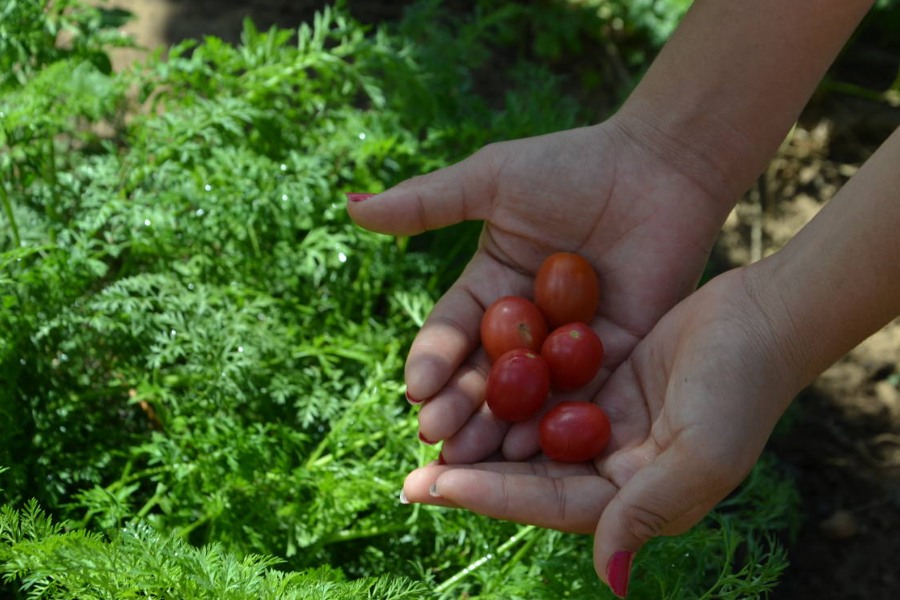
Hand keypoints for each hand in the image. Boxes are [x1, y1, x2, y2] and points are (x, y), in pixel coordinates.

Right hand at [348, 118, 733, 462]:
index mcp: (490, 286)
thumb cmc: (574, 165)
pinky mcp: (614, 357)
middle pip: (481, 374)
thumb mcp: (492, 180)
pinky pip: (579, 395)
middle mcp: (524, 324)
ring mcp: (567, 345)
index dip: (432, 361)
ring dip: (496, 427)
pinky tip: (530, 449)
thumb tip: (350, 204)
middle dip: (457, 405)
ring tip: (472, 458)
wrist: (662, 166)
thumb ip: (426, 202)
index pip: (451, 332)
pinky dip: (553, 422)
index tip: (415, 390)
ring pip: (525, 395)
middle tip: (436, 438)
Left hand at [399, 265, 799, 595]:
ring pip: (530, 438)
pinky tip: (467, 389)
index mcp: (636, 498)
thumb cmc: (742, 386)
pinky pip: (544, 394)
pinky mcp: (601, 384)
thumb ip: (650, 510)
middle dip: (472, 477)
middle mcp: (615, 469)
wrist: (764, 317)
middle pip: (530, 477)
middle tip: (409, 477)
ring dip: (482, 438)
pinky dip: (508, 394)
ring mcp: (605, 426)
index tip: (432, 487)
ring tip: (428, 436)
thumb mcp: (701, 453)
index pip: (550, 503)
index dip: (490, 497)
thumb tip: (609, 581)